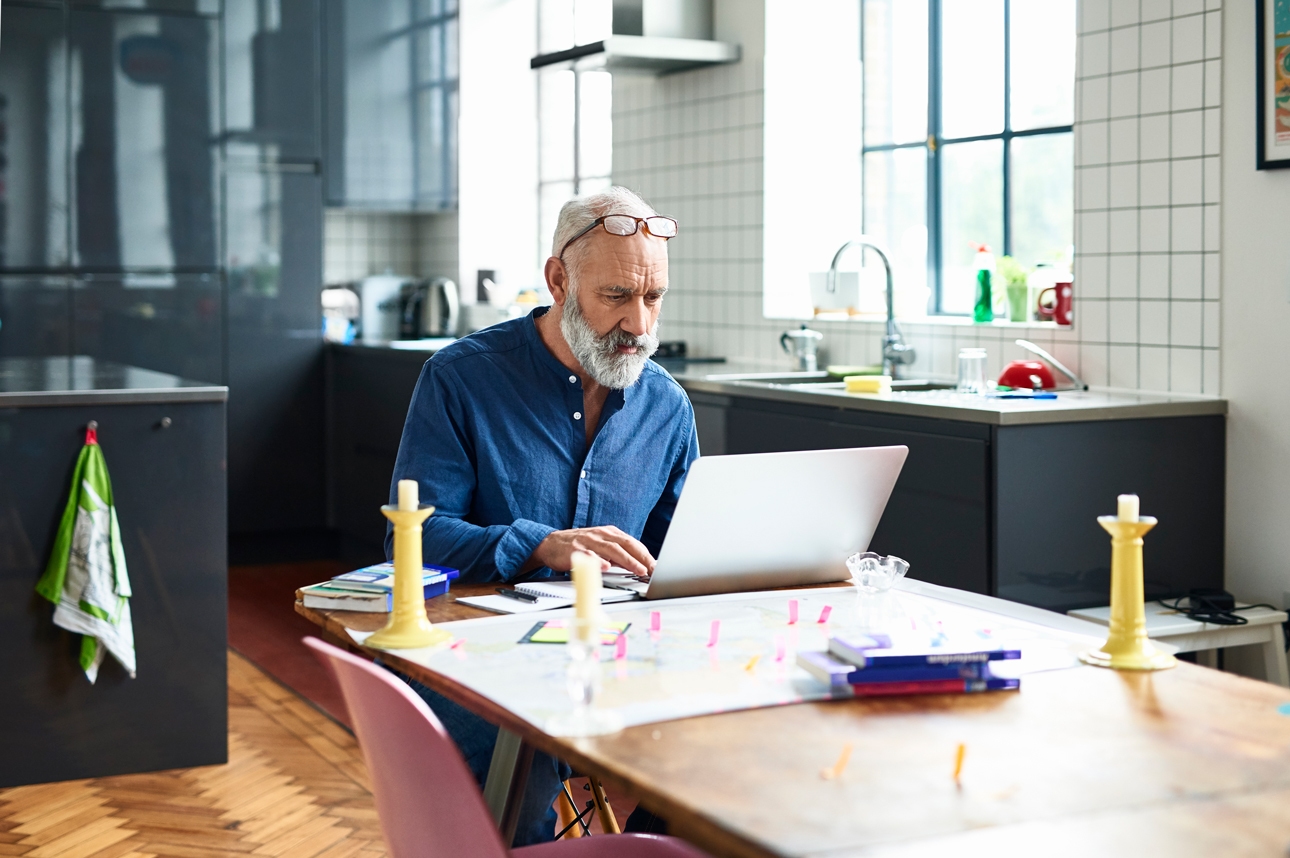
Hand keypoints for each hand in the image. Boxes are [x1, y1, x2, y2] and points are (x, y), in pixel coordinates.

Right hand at [531, 526, 655, 577]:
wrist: (551, 544)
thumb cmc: (579, 546)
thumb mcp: (601, 547)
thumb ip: (619, 555)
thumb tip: (639, 565)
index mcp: (609, 533)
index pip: (632, 543)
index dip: (645, 554)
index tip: (656, 566)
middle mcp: (601, 535)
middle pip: (625, 544)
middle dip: (641, 557)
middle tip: (651, 569)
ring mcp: (588, 541)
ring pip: (611, 550)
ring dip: (627, 560)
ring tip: (637, 569)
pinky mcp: (575, 550)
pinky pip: (589, 555)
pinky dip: (598, 560)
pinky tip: (606, 567)